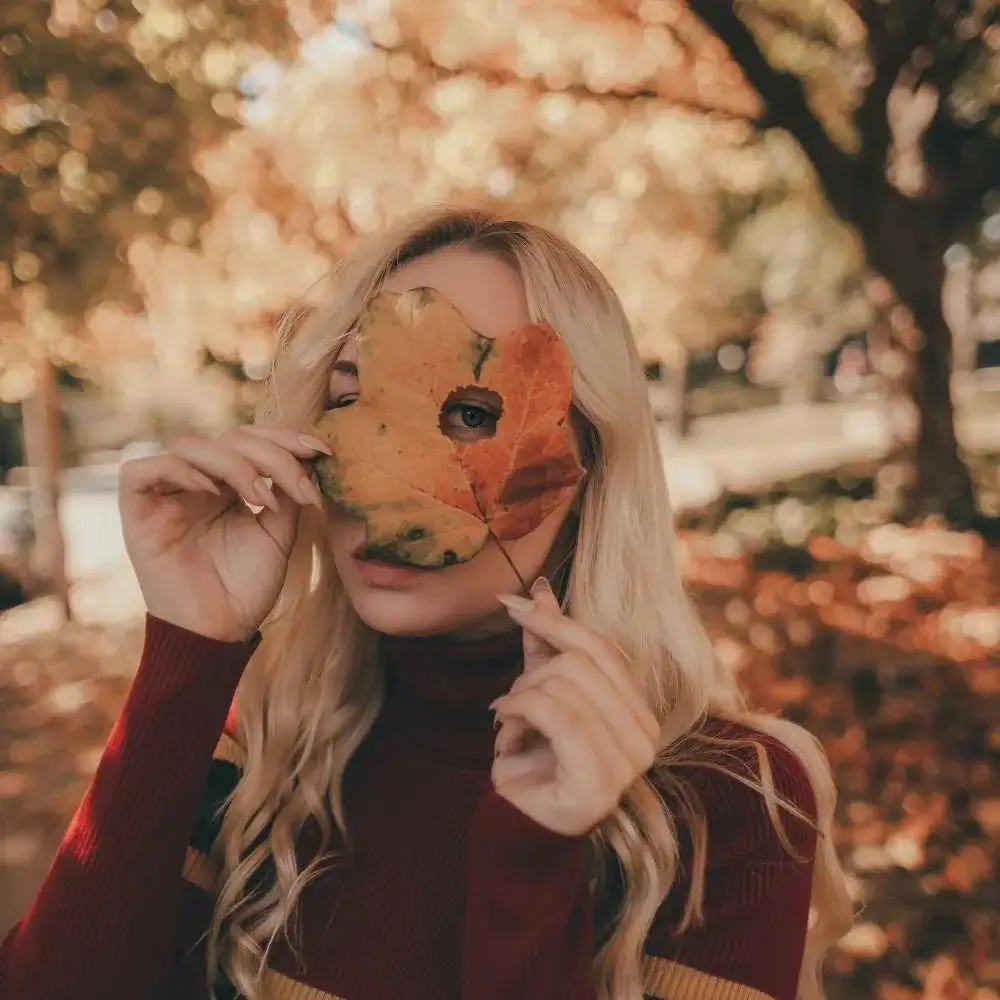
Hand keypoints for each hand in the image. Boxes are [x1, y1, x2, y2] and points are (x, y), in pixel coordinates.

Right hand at [119, 426, 330, 643]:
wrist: (219, 631)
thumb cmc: (246, 587)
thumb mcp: (278, 533)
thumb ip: (288, 494)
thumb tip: (308, 458)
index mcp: (228, 486)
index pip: (251, 441)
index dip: (285, 438)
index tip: (322, 451)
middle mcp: (197, 483)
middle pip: (228, 438)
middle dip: (270, 454)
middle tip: (299, 485)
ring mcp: (166, 494)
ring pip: (190, 446)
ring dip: (234, 464)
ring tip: (261, 497)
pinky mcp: (137, 511)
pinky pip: (142, 469)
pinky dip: (180, 470)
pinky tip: (212, 491)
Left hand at [492, 578, 659, 836]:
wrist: (517, 824)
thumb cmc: (532, 759)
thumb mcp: (539, 690)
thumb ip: (546, 644)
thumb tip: (542, 589)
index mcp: (639, 709)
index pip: (600, 646)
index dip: (552, 620)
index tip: (509, 602)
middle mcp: (646, 734)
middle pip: (578, 661)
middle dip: (529, 673)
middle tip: (510, 702)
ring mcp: (629, 759)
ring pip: (562, 683)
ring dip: (519, 698)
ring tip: (509, 725)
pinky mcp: (601, 778)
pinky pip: (554, 712)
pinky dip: (518, 711)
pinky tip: (505, 728)